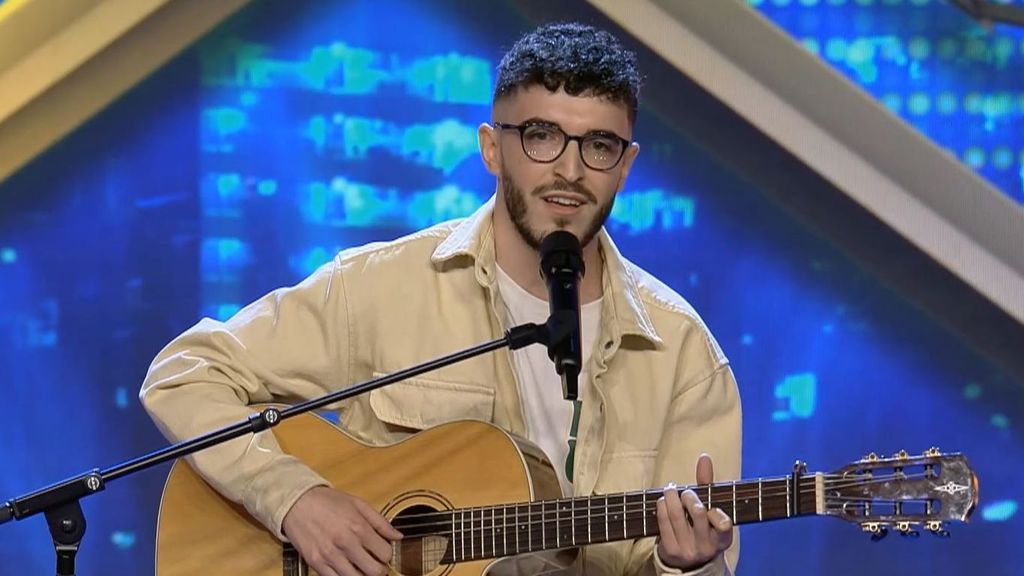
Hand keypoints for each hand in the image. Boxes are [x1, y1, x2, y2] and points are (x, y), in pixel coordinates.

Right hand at [282, 486, 402, 575]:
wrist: (297, 502)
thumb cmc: (328, 501)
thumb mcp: (359, 504)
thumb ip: (381, 522)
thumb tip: (398, 536)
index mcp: (359, 527)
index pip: (385, 553)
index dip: (387, 554)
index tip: (382, 552)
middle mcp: (346, 543)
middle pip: (375, 572)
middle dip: (379, 570)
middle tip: (375, 564)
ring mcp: (330, 556)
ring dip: (362, 575)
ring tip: (361, 567)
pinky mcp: (316, 563)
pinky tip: (346, 569)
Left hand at [656, 454, 732, 570]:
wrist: (687, 562)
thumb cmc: (701, 528)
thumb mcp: (710, 511)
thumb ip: (707, 485)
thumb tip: (704, 457)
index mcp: (722, 538)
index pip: (724, 522)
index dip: (715, 511)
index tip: (709, 507)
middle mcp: (706, 545)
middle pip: (697, 512)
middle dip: (689, 496)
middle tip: (685, 492)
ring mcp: (688, 549)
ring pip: (677, 514)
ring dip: (671, 496)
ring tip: (670, 490)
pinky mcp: (670, 549)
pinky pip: (663, 521)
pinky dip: (661, 506)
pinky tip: (663, 502)